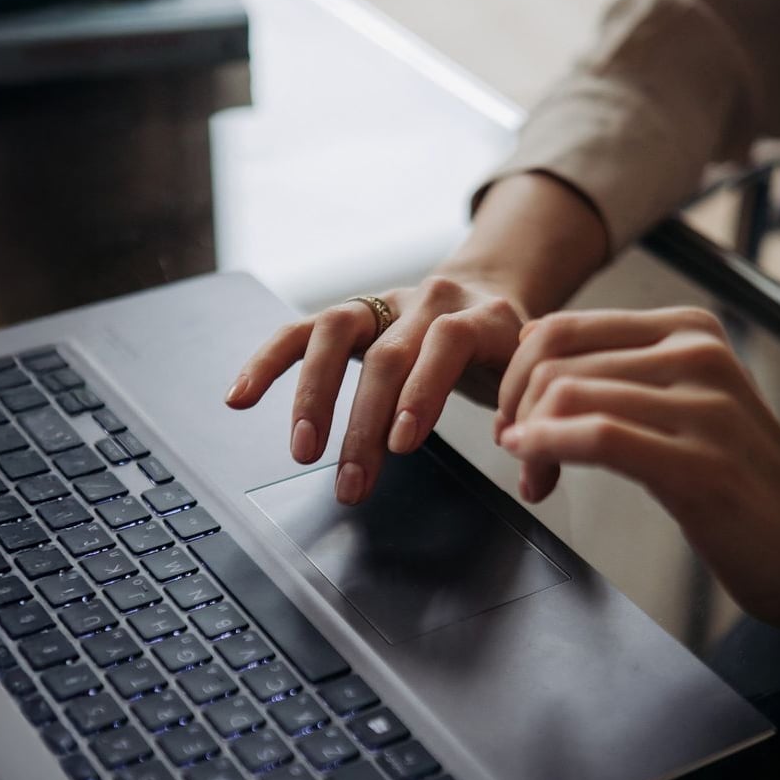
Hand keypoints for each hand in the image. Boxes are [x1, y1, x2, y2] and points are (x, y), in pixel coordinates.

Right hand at [226, 274, 525, 503]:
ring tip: (301, 452)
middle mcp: (429, 301)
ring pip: (334, 332)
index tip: (402, 442)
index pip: (447, 342)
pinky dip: (267, 362)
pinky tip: (238, 397)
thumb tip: (534, 485)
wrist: (489, 294)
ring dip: (312, 396)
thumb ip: (540, 437)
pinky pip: (300, 331)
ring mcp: (383, 302)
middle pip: (388, 354)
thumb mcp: (534, 386)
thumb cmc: (510, 354)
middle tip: (350, 482)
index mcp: (484, 316)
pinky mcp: (349, 312)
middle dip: (364, 423)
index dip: (424, 389)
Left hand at [495, 306, 779, 629]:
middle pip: (553, 363)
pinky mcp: (700, 463)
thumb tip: (527, 347)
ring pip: (565, 395)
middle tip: (517, 454)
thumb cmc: (730, 473)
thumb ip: (610, 369)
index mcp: (686, 328)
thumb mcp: (674, 400)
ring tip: (535, 475)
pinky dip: (547, 449)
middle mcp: (697, 354)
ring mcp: (703, 406)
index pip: (561, 328)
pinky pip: (596, 437)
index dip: (515, 376)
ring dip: (528, 441)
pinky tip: (536, 471)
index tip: (513, 418)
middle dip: (515, 411)